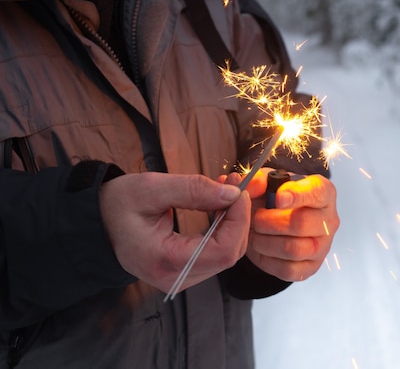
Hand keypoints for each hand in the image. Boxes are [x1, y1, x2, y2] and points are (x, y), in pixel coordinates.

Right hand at [99, 172, 250, 292]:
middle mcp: (175, 279)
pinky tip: (219, 206)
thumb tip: (232, 195)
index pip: (223, 251)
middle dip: (238, 218)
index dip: (238, 220)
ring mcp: (180, 279)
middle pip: (229, 254)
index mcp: (165, 261)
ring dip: (233, 222)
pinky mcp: (184, 272)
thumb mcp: (152, 188)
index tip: (238, 190)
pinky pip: (216, 254)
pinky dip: (223, 229)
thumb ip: (193, 190)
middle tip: (233, 184)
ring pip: (226, 255)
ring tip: (226, 191)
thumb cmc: (118, 204)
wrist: (98, 222)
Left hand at [244, 169, 339, 281]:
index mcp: (323, 192)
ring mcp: (322, 246)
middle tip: (255, 218)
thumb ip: (257, 180)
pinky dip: (267, 260)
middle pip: (301, 224)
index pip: (317, 193)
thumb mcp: (267, 182)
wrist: (277, 220)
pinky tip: (260, 247)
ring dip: (265, 242)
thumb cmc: (277, 198)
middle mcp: (329, 220)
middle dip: (269, 222)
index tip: (277, 198)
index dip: (297, 196)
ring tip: (255, 232)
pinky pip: (288, 270)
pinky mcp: (311, 267)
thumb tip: (248, 186)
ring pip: (293, 249)